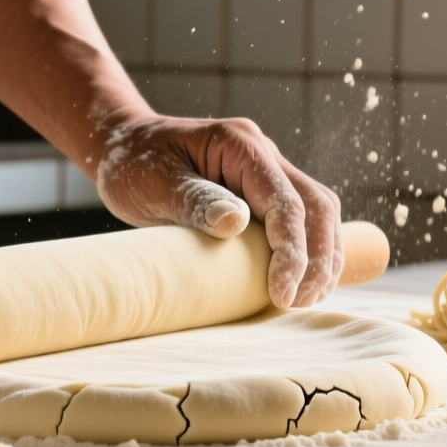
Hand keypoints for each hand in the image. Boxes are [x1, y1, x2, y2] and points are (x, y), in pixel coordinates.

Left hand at [95, 116, 341, 307]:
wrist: (123, 145)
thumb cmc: (133, 163)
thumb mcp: (154, 182)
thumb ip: (196, 200)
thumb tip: (236, 223)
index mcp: (239, 144)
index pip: (284, 201)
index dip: (291, 251)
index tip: (282, 293)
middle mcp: (263, 153)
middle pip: (317, 205)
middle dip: (318, 257)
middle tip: (301, 301)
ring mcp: (267, 170)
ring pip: (319, 211)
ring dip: (323, 256)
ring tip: (308, 298)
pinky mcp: (263, 191)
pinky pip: (303, 218)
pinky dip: (311, 250)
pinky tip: (304, 280)